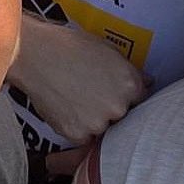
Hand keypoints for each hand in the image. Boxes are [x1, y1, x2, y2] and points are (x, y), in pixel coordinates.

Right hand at [8, 12, 148, 142]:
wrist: (35, 55)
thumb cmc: (69, 46)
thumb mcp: (106, 50)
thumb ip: (129, 70)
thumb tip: (148, 82)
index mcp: (130, 85)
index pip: (140, 100)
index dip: (125, 95)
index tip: (112, 92)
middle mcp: (118, 107)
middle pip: (121, 116)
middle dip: (109, 108)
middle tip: (89, 94)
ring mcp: (98, 123)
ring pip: (101, 128)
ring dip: (93, 120)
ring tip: (74, 98)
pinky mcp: (77, 134)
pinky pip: (82, 137)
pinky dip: (75, 127)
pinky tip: (65, 107)